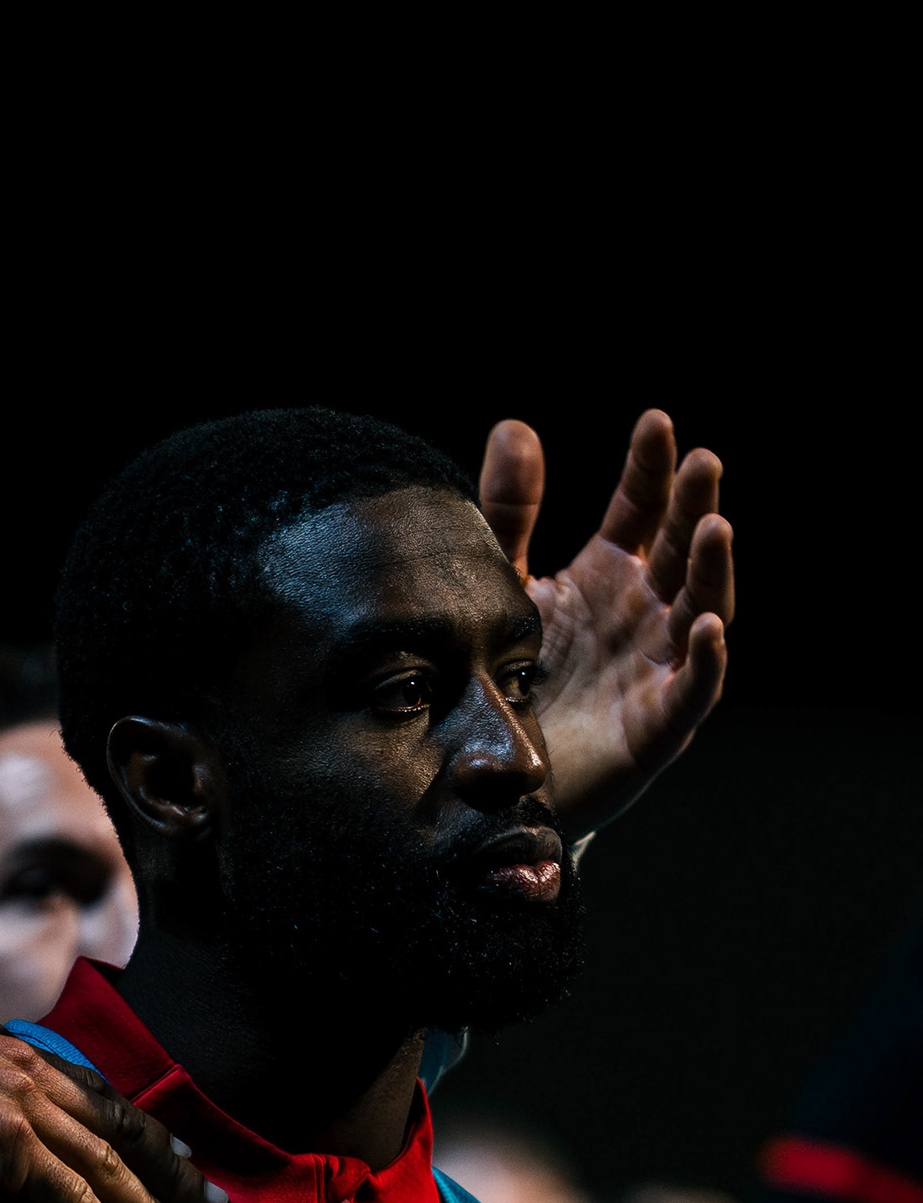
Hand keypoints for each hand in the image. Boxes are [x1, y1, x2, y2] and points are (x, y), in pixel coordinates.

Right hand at [0, 1029, 228, 1202]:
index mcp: (22, 1053)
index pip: (100, 1095)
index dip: (147, 1130)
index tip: (185, 1154)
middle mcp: (34, 1074)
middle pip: (122, 1129)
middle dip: (173, 1172)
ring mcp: (25, 1105)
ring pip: (107, 1165)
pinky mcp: (9, 1143)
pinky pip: (71, 1193)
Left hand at [478, 409, 733, 837]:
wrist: (487, 779)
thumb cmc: (506, 678)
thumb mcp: (503, 584)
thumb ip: (509, 511)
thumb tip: (516, 426)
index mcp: (609, 576)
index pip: (641, 511)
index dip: (650, 470)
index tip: (655, 423)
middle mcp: (643, 616)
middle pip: (679, 551)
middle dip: (693, 505)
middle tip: (701, 460)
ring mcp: (655, 669)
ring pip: (701, 611)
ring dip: (711, 569)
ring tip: (715, 526)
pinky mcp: (655, 729)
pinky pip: (691, 693)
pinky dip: (706, 662)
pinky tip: (708, 627)